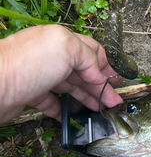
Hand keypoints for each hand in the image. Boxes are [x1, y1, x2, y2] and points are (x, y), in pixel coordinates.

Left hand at [0, 25, 123, 122]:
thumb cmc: (27, 64)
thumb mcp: (67, 49)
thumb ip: (88, 58)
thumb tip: (97, 75)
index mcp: (60, 40)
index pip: (91, 51)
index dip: (106, 67)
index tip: (116, 83)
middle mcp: (50, 56)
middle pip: (83, 71)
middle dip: (100, 87)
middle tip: (112, 103)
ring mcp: (39, 75)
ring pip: (70, 87)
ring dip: (87, 99)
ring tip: (98, 112)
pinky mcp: (30, 94)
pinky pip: (52, 102)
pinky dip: (64, 109)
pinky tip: (73, 116)